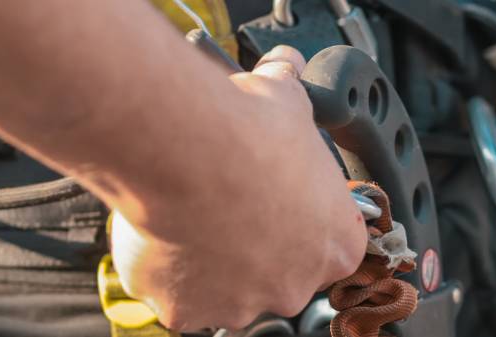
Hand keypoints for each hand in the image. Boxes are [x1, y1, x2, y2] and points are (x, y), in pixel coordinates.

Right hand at [110, 46, 366, 330]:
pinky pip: (173, 297)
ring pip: (222, 289)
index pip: (326, 247)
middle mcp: (295, 287)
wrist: (190, 151)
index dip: (294, 220)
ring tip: (188, 212)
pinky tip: (158, 231)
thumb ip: (292, 90)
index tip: (269, 200)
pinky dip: (162, 270)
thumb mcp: (286, 99)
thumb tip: (287, 64)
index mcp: (337, 245)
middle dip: (250, 246)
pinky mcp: (185, 313)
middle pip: (274, 276)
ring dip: (206, 259)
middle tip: (223, 203)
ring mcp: (240, 306)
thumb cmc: (249, 130)